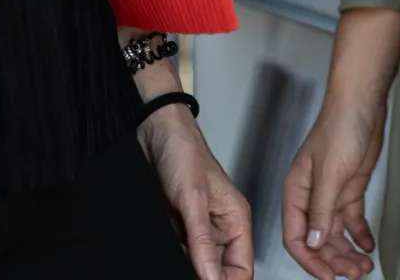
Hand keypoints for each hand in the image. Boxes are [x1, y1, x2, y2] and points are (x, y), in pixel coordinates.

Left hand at [139, 103, 253, 279]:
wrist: (156, 134)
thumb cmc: (184, 153)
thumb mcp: (193, 201)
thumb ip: (202, 243)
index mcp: (236, 220)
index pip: (242, 270)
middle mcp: (221, 228)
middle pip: (222, 272)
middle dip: (207, 279)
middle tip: (188, 276)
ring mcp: (200, 229)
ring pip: (200, 267)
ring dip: (191, 272)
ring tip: (176, 266)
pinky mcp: (181, 228)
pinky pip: (183, 256)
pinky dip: (177, 263)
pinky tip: (167, 261)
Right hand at [283, 97, 386, 279]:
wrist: (363, 104)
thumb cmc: (339, 127)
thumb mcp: (329, 172)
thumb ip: (321, 210)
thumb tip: (314, 243)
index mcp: (296, 192)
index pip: (296, 237)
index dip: (310, 260)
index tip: (327, 276)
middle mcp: (312, 196)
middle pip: (318, 240)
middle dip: (334, 260)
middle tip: (353, 274)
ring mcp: (332, 193)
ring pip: (336, 234)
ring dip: (348, 252)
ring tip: (363, 266)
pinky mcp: (350, 188)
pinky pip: (352, 220)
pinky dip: (360, 235)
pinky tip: (368, 245)